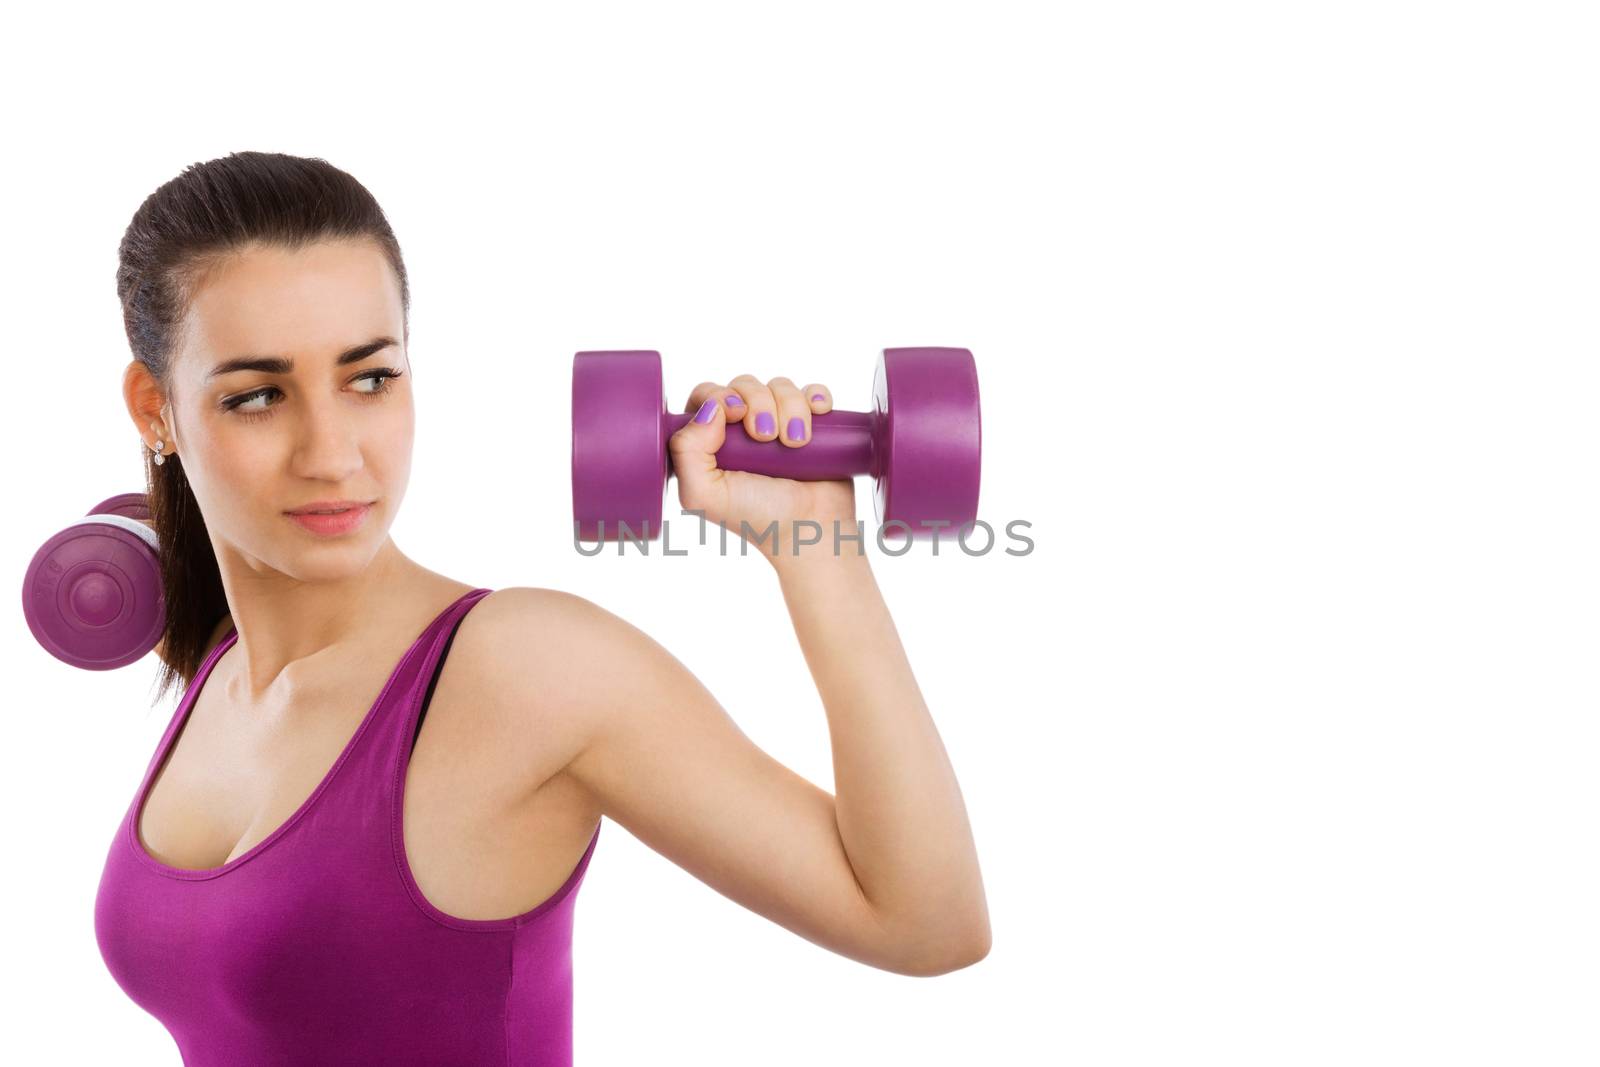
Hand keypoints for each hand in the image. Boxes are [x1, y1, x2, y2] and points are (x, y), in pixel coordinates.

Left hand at [669, 374, 857, 557]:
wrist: (810, 530)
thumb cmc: (756, 516)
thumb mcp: (703, 494)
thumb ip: (686, 451)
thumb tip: (710, 408)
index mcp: (710, 440)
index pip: (707, 395)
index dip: (720, 396)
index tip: (735, 414)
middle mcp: (743, 428)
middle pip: (744, 385)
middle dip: (758, 403)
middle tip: (765, 437)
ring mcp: (779, 423)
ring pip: (780, 386)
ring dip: (790, 407)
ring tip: (795, 442)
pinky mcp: (812, 423)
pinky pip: (813, 392)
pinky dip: (816, 397)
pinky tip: (818, 414)